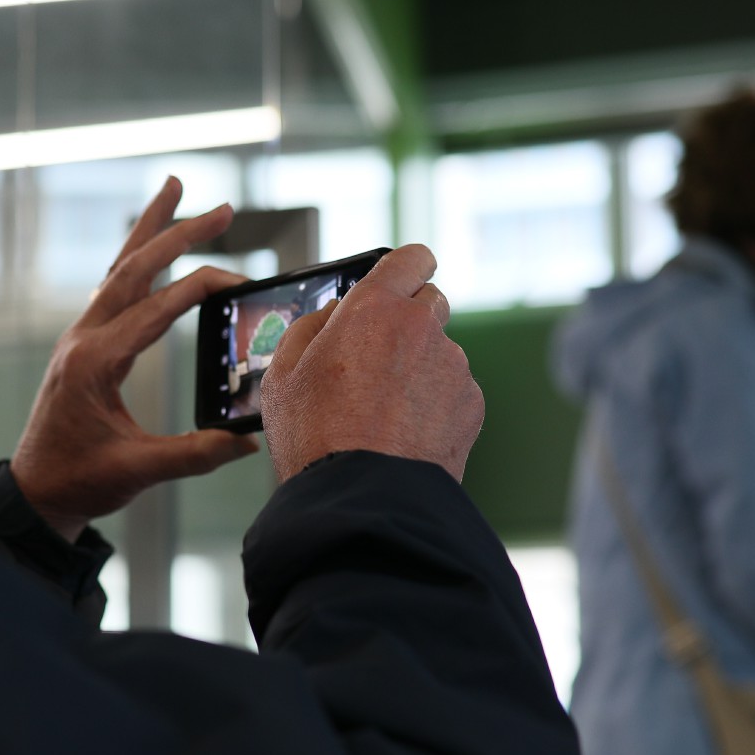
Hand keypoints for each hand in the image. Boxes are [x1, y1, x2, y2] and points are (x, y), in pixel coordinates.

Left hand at [11, 178, 260, 539]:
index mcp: (95, 362)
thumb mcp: (139, 472)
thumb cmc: (80, 481)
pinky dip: (136, 260)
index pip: (156, 309)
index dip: (200, 288)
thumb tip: (247, 442)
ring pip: (118, 269)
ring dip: (150, 230)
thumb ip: (195, 456)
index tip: (240, 279)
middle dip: (178, 233)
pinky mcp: (82, 344)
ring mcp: (79, 337)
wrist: (34, 492)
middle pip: (134, 269)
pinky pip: (111, 288)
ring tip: (175, 188)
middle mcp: (83, 339)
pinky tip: (151, 247)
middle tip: (222, 208)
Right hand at [257, 243, 482, 482]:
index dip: (406, 266)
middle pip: (430, 301)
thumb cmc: (316, 437)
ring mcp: (453, 367)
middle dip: (408, 318)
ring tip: (385, 410)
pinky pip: (453, 390)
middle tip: (376, 356)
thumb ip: (310, 327)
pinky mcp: (472, 404)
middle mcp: (422, 328)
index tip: (401, 277)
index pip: (410, 257)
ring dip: (420, 366)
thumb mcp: (282, 373)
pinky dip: (436, 403)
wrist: (364, 498)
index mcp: (375, 308)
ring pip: (440, 351)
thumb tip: (333, 315)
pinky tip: (406, 431)